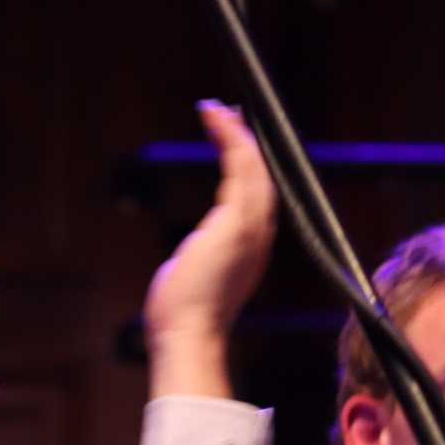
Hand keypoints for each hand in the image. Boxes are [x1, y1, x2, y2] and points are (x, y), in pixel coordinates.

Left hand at [142, 101, 275, 400]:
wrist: (187, 335)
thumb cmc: (183, 314)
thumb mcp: (196, 274)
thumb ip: (202, 256)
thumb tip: (191, 256)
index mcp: (250, 247)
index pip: (255, 195)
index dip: (247, 165)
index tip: (231, 141)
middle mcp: (260, 234)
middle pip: (261, 174)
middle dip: (245, 140)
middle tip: (227, 114)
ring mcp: (252, 227)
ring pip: (254, 164)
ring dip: (236, 131)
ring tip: (217, 109)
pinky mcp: (238, 220)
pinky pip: (240, 164)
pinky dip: (228, 135)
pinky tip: (214, 116)